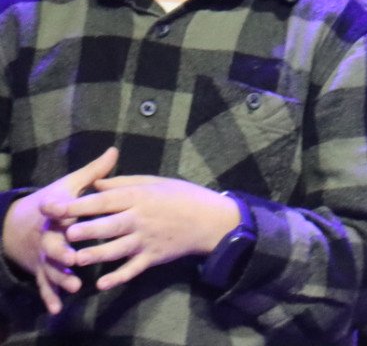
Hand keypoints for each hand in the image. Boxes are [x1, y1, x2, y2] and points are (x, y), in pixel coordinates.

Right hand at [1, 146, 118, 313]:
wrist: (20, 223)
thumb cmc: (55, 201)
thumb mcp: (69, 185)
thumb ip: (93, 173)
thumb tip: (114, 150)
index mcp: (55, 213)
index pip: (54, 210)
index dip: (54, 208)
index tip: (53, 207)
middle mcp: (47, 235)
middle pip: (52, 243)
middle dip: (61, 250)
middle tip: (73, 256)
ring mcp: (43, 255)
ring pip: (50, 268)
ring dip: (61, 277)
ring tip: (75, 285)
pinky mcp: (42, 269)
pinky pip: (45, 285)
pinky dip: (50, 297)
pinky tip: (57, 308)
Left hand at [46, 175, 239, 290]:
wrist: (211, 220)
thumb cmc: (182, 196)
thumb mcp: (155, 182)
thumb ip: (124, 183)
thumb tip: (95, 183)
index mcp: (140, 197)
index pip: (105, 200)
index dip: (79, 204)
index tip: (56, 207)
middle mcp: (141, 218)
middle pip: (110, 225)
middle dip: (87, 230)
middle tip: (65, 234)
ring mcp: (148, 239)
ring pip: (118, 249)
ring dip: (98, 254)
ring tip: (77, 259)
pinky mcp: (154, 256)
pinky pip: (134, 269)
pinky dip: (119, 277)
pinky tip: (102, 284)